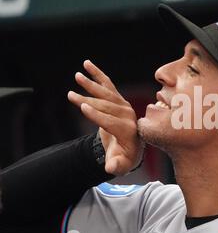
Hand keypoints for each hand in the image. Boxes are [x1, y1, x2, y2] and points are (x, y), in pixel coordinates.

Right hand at [68, 60, 143, 175]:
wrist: (131, 148)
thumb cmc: (123, 157)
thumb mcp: (120, 165)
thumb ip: (116, 166)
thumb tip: (110, 168)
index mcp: (128, 131)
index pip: (110, 121)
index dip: (96, 115)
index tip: (82, 106)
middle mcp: (128, 116)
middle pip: (106, 106)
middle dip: (88, 100)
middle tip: (70, 95)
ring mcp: (124, 106)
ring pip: (106, 93)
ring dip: (91, 84)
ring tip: (77, 76)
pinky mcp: (119, 100)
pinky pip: (108, 85)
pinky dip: (98, 74)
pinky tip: (87, 64)